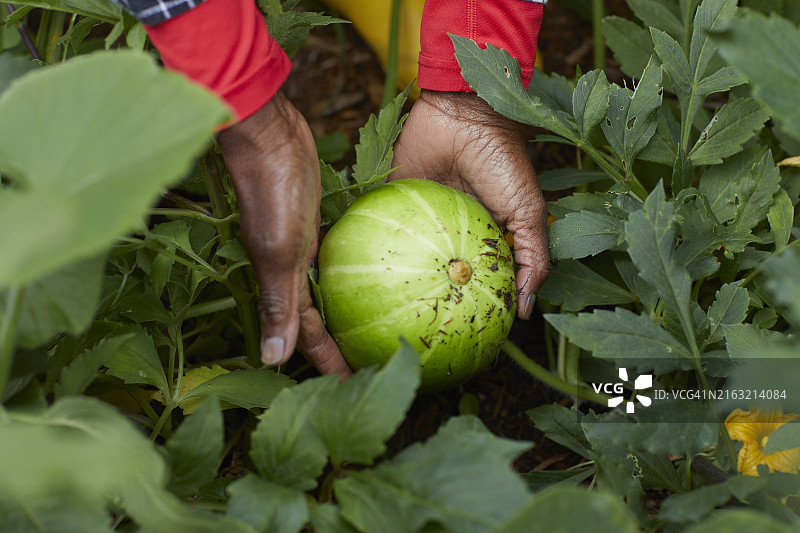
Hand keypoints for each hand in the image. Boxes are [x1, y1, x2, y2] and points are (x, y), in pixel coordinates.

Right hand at [218, 92, 351, 377]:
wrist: (269, 136)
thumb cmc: (270, 191)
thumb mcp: (278, 251)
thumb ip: (278, 302)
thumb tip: (272, 359)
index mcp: (281, 283)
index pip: (306, 335)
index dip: (326, 362)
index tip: (349, 388)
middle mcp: (292, 269)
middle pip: (319, 318)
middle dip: (340, 344)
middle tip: (368, 363)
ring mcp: (305, 245)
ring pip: (330, 290)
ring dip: (348, 311)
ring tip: (375, 328)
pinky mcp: (318, 221)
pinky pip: (340, 257)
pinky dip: (355, 273)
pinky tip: (380, 274)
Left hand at [391, 90, 549, 318]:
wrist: (464, 115)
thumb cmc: (501, 161)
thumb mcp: (528, 212)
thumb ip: (533, 258)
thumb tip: (525, 312)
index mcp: (481, 238)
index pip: (475, 281)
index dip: (471, 307)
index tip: (465, 339)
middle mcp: (449, 234)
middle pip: (438, 277)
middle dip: (431, 304)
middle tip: (423, 337)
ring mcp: (420, 221)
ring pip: (406, 262)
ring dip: (398, 286)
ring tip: (387, 323)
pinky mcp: (393, 204)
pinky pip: (380, 232)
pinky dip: (371, 252)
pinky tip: (362, 284)